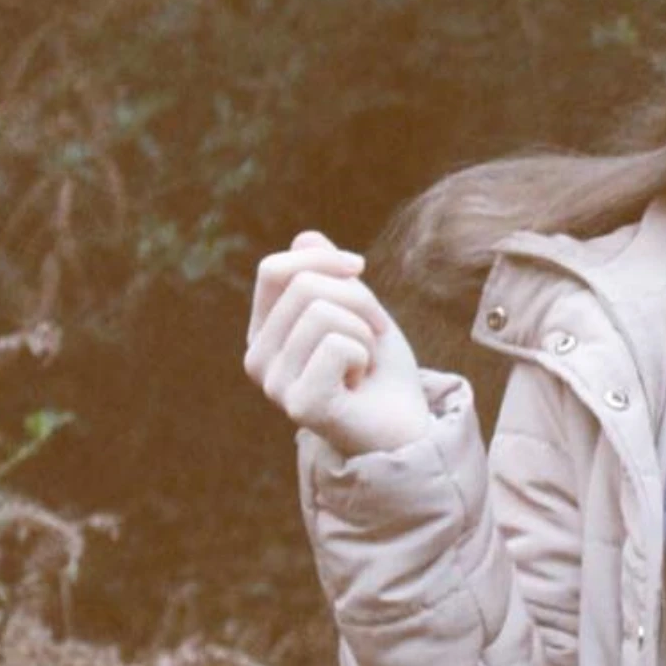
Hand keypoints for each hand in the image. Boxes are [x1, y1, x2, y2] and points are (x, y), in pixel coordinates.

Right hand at [245, 230, 434, 456]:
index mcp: (264, 333)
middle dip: (358, 300)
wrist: (407, 428)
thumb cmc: (380, 370)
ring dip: (364, 333)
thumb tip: (306, 237)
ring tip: (364, 364)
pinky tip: (360, 384)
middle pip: (305, 287)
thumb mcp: (357, 309)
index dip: (323, 259)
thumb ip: (329, 276)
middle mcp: (258, 360)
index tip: (360, 268)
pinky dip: (365, 356)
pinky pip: (337, 345)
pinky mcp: (301, 406)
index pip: (274, 270)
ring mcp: (274, 386)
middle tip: (373, 334)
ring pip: (323, 313)